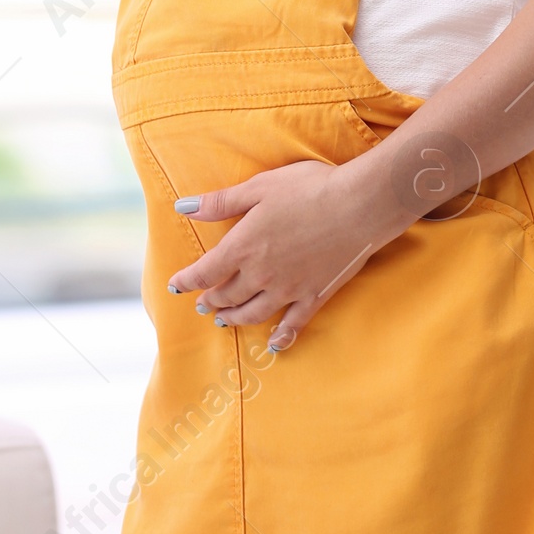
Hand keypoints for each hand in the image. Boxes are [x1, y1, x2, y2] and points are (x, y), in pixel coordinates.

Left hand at [166, 158, 391, 350]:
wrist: (358, 206)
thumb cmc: (308, 188)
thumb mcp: (259, 187)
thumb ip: (221, 202)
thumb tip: (183, 207)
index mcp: (244, 246)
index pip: (206, 271)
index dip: (188, 280)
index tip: (175, 286)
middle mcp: (262, 274)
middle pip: (228, 295)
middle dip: (211, 300)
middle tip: (202, 304)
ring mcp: (289, 289)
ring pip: (254, 313)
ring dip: (235, 318)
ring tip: (224, 321)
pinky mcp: (315, 295)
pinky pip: (293, 323)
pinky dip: (281, 337)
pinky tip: (274, 345)